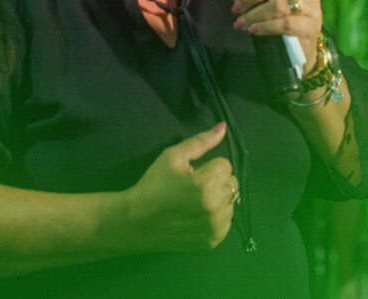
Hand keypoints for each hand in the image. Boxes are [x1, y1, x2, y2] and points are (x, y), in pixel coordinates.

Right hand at [124, 123, 237, 251]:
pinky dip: (215, 217)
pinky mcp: (213, 241)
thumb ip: (201, 141)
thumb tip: (223, 127)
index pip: (225, 164)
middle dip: (216, 181)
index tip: (191, 174)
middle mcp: (216, 206)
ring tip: (194, 202)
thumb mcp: (172, 156)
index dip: (207, 166)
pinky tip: (196, 216)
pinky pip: (226, 222)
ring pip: (230, 202)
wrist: (136, 222)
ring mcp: (216, 226)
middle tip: (193, 187)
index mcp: (207, 183)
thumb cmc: (153, 184)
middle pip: (232, 183)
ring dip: (218, 199)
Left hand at [205, 0, 322, 72]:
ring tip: (240, 23)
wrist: (301, 47)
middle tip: (235, 9)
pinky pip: (286, 23)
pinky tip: (254, 30)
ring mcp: (310, 5)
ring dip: (254, 14)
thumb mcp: (256, 0)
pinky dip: (265, 27)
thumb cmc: (277, 17)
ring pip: (278, 4)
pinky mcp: (310, 26)